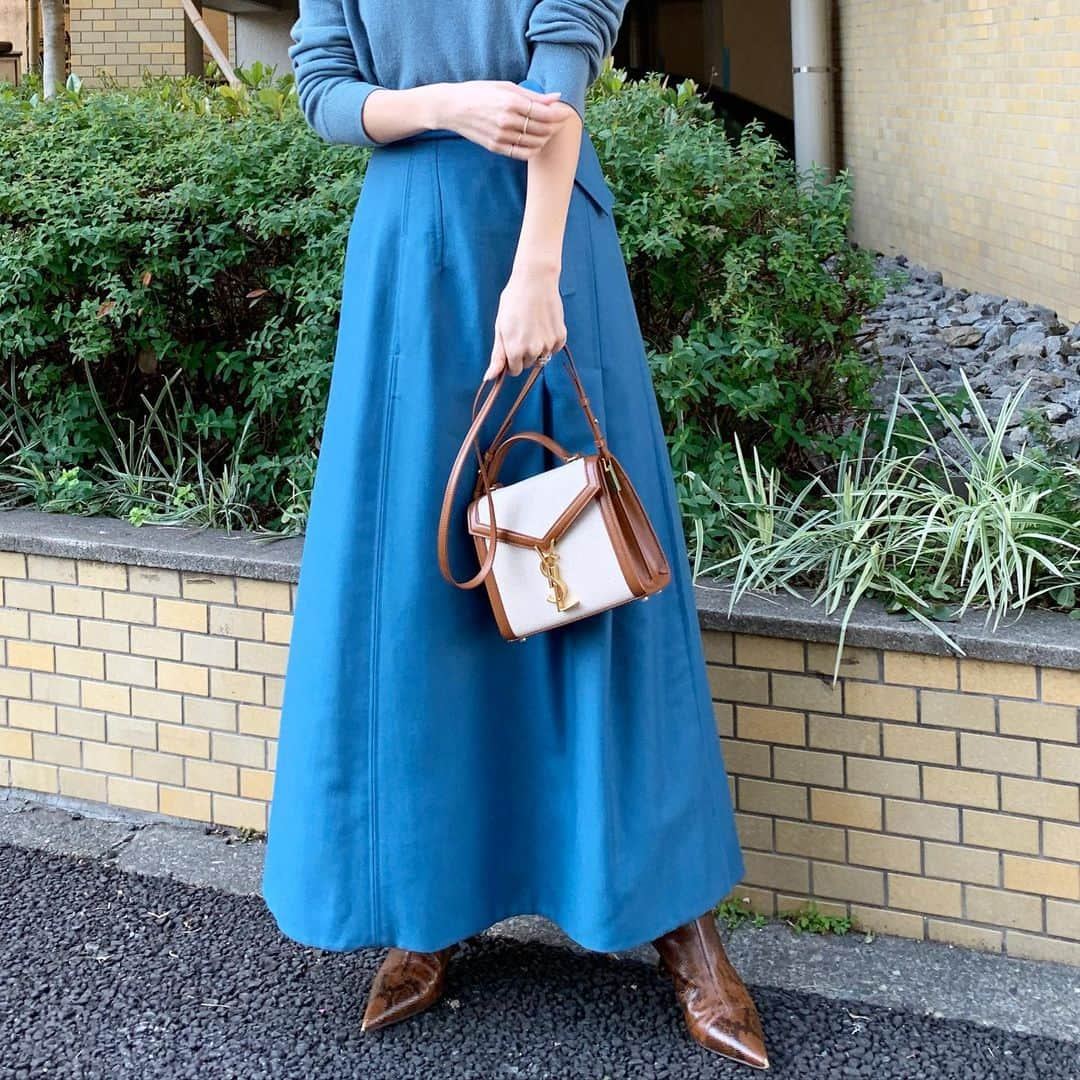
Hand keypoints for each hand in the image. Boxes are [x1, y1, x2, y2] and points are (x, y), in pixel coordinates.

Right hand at [436, 81, 574, 158]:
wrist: (453, 108)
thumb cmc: (479, 92)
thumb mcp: (505, 87)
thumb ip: (533, 95)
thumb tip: (556, 97)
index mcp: (510, 102)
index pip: (545, 113)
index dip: (559, 114)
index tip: (565, 112)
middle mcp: (507, 120)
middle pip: (542, 129)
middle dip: (555, 126)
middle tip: (560, 122)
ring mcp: (501, 136)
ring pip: (535, 142)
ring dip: (546, 138)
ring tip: (548, 131)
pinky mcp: (496, 147)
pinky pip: (522, 153)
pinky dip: (534, 149)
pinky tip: (536, 142)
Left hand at [485, 262, 566, 379]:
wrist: (535, 281)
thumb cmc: (513, 302)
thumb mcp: (500, 328)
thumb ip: (497, 355)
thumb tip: (489, 378)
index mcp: (515, 350)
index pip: (515, 371)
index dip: (512, 360)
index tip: (512, 345)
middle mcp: (533, 351)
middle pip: (528, 364)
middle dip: (524, 353)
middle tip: (523, 331)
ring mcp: (548, 345)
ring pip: (542, 357)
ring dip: (538, 347)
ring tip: (533, 326)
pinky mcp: (561, 338)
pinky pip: (554, 348)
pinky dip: (550, 341)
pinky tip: (544, 324)